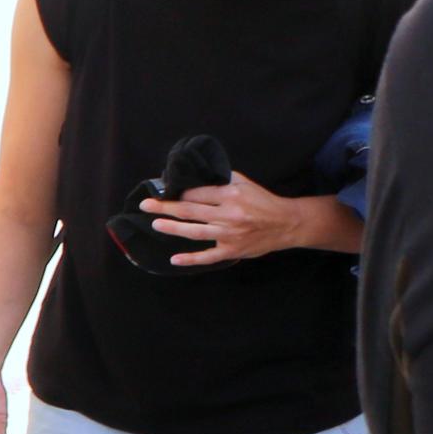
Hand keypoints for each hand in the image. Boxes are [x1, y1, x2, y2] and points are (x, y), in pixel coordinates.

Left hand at [143, 176, 323, 265]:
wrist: (287, 223)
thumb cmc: (262, 201)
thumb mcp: (244, 183)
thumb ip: (221, 178)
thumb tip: (196, 174)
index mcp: (231, 195)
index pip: (196, 193)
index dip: (177, 193)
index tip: (162, 192)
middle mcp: (229, 215)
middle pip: (190, 211)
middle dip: (165, 207)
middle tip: (146, 205)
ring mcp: (229, 234)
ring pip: (195, 232)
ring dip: (173, 228)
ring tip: (156, 224)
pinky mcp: (232, 250)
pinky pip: (208, 256)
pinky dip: (191, 259)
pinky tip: (174, 260)